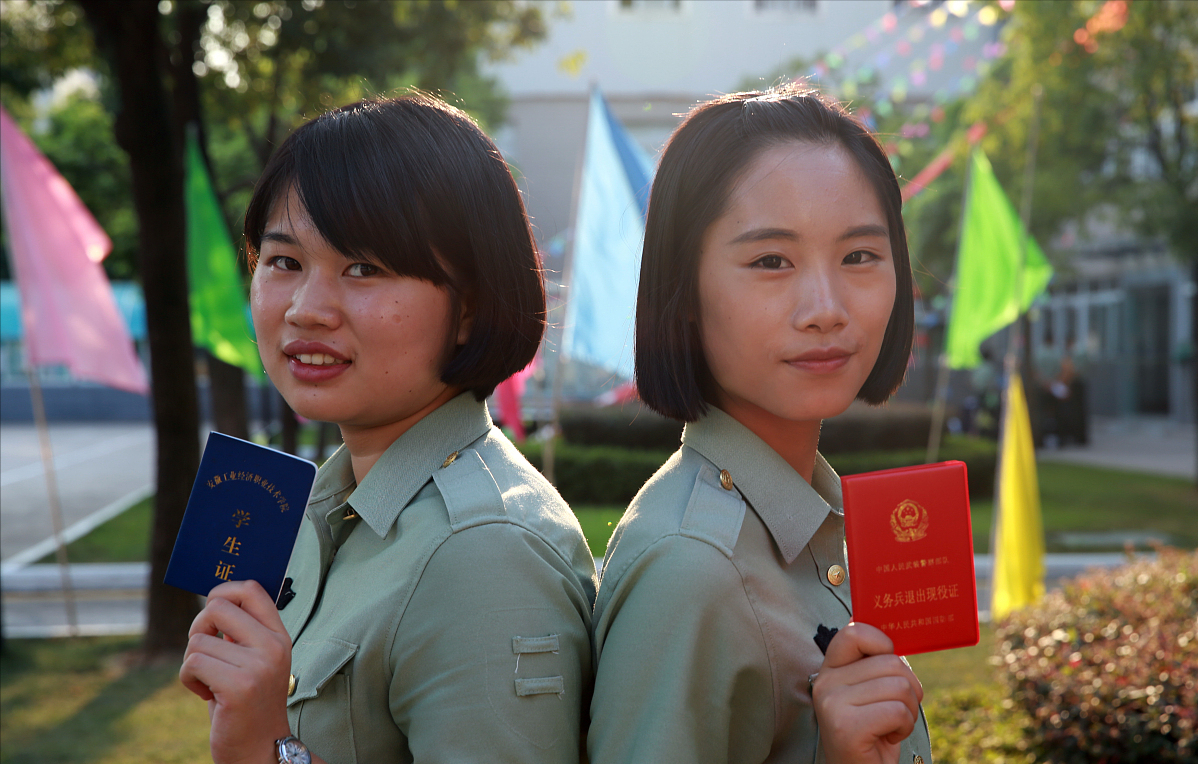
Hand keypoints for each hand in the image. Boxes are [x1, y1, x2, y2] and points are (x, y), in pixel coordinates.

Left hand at [179, 580, 293, 763]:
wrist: (260, 749)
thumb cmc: (248, 703)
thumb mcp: (253, 661)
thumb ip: (240, 632)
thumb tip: (214, 599)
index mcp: (279, 636)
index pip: (252, 590)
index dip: (224, 590)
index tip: (211, 612)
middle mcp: (273, 646)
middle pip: (217, 607)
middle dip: (198, 627)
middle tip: (204, 651)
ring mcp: (258, 665)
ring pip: (198, 640)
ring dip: (192, 663)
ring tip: (209, 682)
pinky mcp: (239, 686)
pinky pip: (192, 664)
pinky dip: (188, 680)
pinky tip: (205, 694)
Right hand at [811, 622, 923, 763]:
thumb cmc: (874, 733)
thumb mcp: (872, 692)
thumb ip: (876, 665)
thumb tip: (896, 642)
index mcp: (830, 670)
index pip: (855, 632)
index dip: (883, 642)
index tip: (889, 667)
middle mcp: (825, 683)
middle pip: (891, 662)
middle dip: (909, 690)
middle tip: (894, 712)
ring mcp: (832, 704)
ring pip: (899, 686)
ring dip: (909, 711)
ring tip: (891, 726)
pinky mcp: (845, 727)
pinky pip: (898, 711)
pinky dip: (904, 727)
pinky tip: (888, 737)